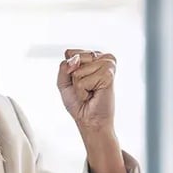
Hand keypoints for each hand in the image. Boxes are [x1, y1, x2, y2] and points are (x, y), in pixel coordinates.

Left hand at [57, 49, 126, 172]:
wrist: (89, 119)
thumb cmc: (79, 102)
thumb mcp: (63, 82)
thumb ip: (64, 66)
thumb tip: (76, 59)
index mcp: (93, 57)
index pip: (70, 52)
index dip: (68, 69)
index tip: (77, 81)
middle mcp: (102, 58)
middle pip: (74, 58)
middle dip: (73, 77)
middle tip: (85, 88)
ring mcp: (107, 65)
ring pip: (78, 70)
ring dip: (79, 85)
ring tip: (90, 92)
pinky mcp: (109, 75)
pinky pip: (82, 81)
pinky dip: (82, 91)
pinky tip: (93, 94)